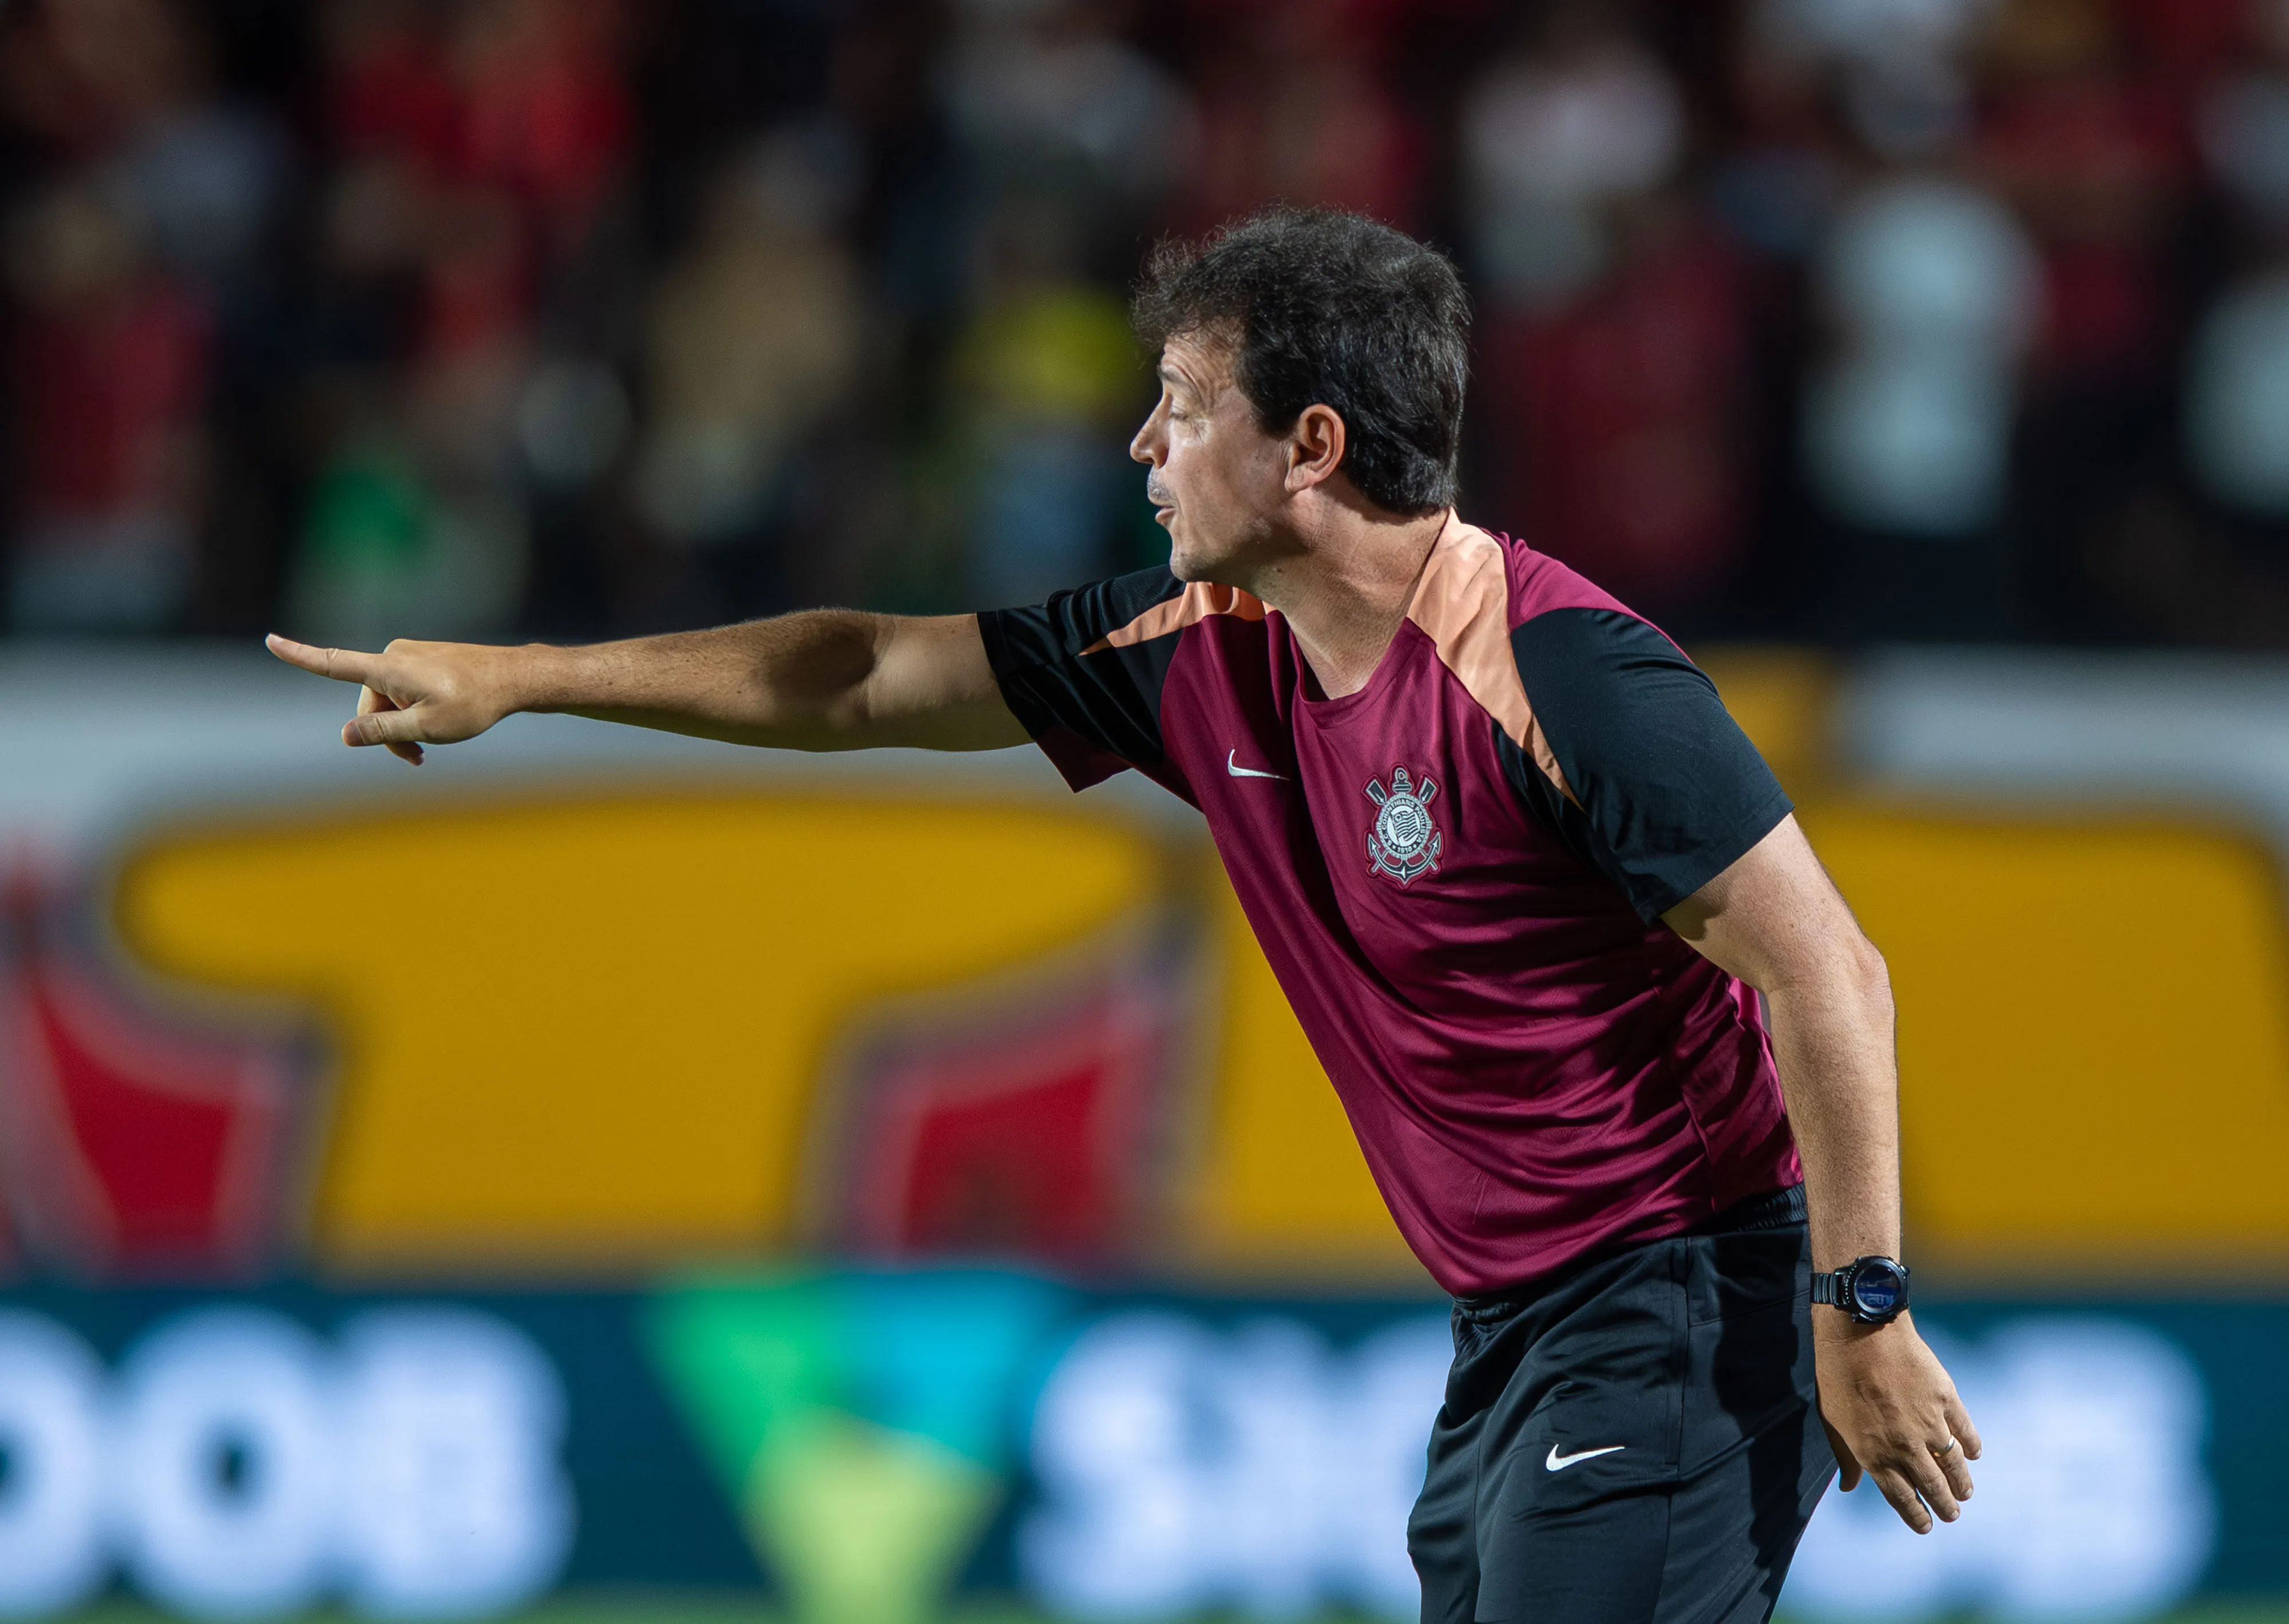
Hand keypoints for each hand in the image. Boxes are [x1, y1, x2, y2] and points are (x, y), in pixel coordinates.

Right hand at [266, 634, 526, 765]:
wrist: (514, 679)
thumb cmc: (473, 704)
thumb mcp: (426, 727)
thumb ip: (383, 732)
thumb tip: (345, 735)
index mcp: (387, 669)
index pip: (333, 663)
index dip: (299, 656)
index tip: (270, 640)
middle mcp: (392, 656)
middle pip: (368, 704)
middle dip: (384, 733)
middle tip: (417, 759)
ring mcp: (408, 655)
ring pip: (387, 701)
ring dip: (400, 726)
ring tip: (430, 747)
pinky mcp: (422, 659)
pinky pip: (404, 691)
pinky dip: (412, 711)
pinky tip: (438, 723)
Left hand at [1815, 1312, 1980, 1532]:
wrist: (1859, 1332)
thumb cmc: (1837, 1376)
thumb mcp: (1832, 1422)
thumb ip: (1846, 1458)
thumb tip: (1848, 1487)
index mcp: (1875, 1455)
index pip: (1902, 1498)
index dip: (1917, 1516)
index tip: (1927, 1526)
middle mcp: (1906, 1446)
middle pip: (1932, 1487)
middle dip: (1945, 1506)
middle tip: (1953, 1514)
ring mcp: (1929, 1423)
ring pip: (1954, 1465)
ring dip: (1962, 1483)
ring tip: (1965, 1493)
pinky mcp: (1946, 1399)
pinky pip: (1965, 1431)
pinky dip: (1972, 1445)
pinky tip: (1974, 1454)